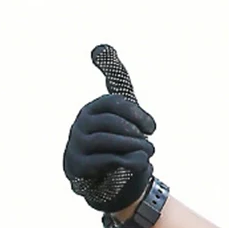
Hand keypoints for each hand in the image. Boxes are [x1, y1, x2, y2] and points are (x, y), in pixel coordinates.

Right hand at [63, 45, 156, 212]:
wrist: (112, 181)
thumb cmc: (119, 141)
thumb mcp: (123, 111)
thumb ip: (117, 79)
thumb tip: (101, 46)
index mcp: (93, 108)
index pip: (115, 103)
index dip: (137, 115)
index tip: (152, 128)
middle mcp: (81, 124)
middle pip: (112, 123)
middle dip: (136, 134)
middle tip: (150, 145)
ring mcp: (76, 145)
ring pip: (108, 141)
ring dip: (134, 148)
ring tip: (147, 154)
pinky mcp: (78, 167)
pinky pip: (106, 160)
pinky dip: (127, 162)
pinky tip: (137, 165)